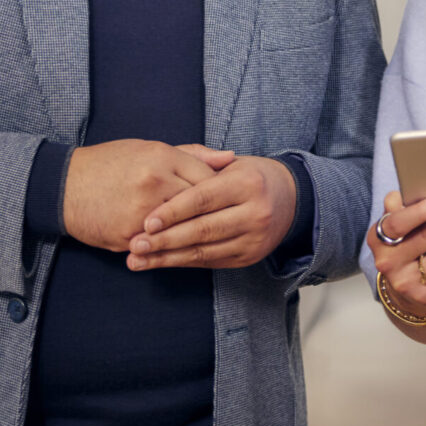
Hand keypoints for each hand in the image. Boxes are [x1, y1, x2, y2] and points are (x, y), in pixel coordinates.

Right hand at [63, 139, 221, 251]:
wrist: (64, 187)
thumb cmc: (112, 163)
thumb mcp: (151, 148)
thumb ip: (194, 154)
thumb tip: (231, 158)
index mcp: (161, 157)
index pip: (208, 177)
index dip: (222, 190)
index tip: (229, 197)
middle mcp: (154, 183)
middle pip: (200, 204)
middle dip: (214, 213)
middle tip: (226, 219)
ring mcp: (141, 212)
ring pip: (183, 228)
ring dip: (196, 232)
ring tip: (208, 234)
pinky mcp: (128, 236)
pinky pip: (161, 244)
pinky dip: (173, 246)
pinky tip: (183, 246)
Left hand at [125, 154, 297, 270]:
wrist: (291, 198)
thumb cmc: (249, 176)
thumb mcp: (231, 163)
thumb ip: (199, 164)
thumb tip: (166, 177)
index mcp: (248, 182)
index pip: (204, 198)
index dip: (173, 211)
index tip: (146, 221)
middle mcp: (256, 212)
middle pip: (202, 229)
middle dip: (164, 239)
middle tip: (134, 244)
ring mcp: (254, 238)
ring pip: (204, 251)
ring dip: (166, 257)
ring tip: (137, 259)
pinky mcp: (249, 257)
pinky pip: (210, 261)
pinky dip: (182, 262)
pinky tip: (159, 262)